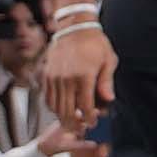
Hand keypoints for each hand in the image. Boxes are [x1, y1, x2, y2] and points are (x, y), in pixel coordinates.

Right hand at [39, 2, 115, 125]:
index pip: (85, 106)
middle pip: (68, 111)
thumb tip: (109, 99)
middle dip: (75, 123)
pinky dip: (53, 107)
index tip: (93, 123)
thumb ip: (106, 82)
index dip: (89, 119)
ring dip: (63, 118)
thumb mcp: (108, 60)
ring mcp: (54, 78)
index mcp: (84, 76)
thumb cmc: (95, 43)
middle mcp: (67, 79)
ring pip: (55, 107)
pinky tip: (61, 110)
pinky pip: (47, 98)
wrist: (74, 27)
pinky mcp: (46, 75)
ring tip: (71, 122)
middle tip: (81, 128)